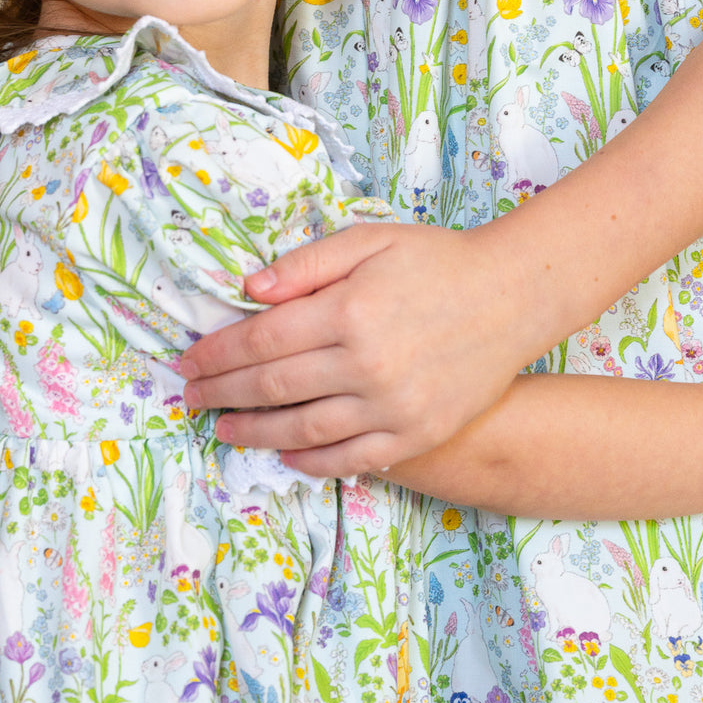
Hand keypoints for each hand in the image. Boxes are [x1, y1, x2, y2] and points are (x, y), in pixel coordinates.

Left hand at [180, 220, 526, 475]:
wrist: (514, 296)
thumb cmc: (438, 260)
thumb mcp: (370, 240)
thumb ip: (307, 264)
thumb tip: (250, 289)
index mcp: (349, 310)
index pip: (262, 340)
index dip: (218, 354)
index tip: (189, 361)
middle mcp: (366, 364)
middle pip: (272, 386)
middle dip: (222, 393)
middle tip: (191, 398)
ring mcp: (392, 406)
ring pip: (303, 429)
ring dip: (254, 433)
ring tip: (224, 429)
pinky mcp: (417, 434)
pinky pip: (351, 458)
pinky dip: (310, 461)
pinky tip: (284, 456)